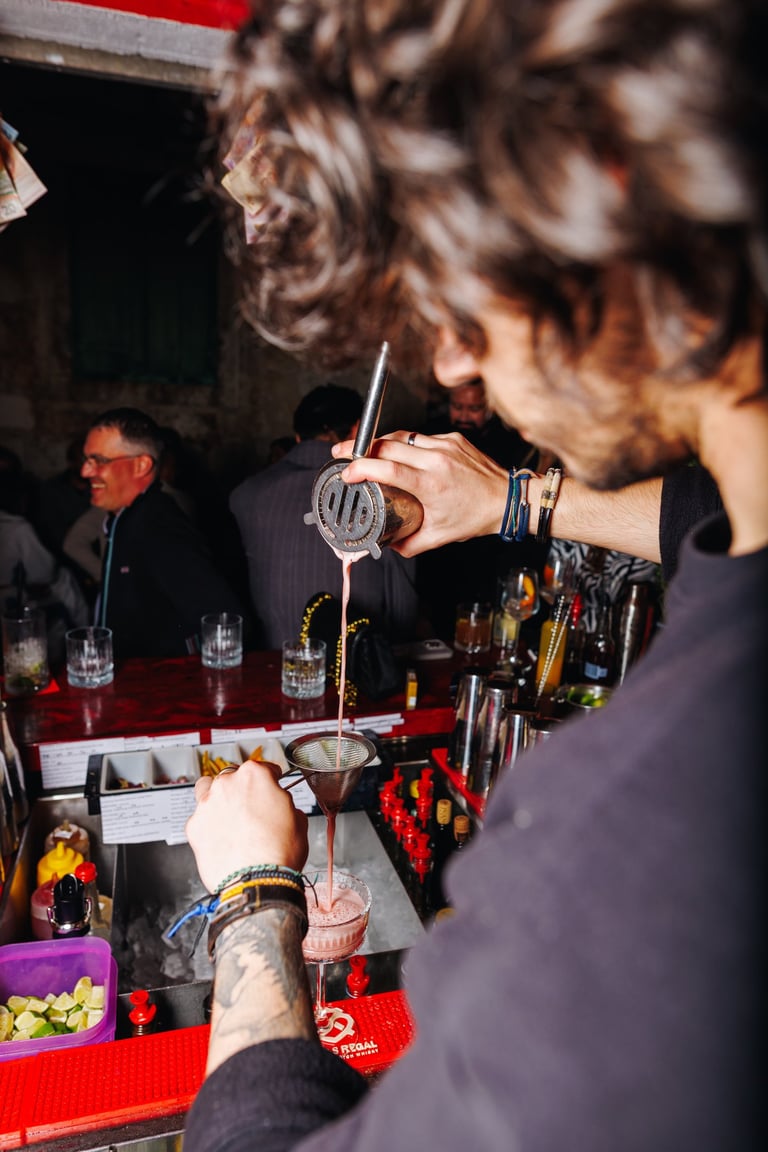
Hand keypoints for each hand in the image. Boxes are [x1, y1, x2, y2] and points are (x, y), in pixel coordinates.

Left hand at [185, 760, 308, 892]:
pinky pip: (199, 818)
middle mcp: (227, 784)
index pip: (263, 768)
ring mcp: (207, 804)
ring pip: (208, 790)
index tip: (271, 786)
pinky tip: (220, 837)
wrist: (257, 883)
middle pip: (233, 777)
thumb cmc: (278, 854)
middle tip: (251, 807)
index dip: (270, 779)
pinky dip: (208, 824)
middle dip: (242, 789)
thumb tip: (280, 805)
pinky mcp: (193, 826)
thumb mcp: (298, 820)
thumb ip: (285, 803)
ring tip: (229, 816)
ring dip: (218, 798)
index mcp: (255, 776)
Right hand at [332, 430, 510, 555]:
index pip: (387, 468)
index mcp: (431, 484)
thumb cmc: (476, 517)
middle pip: (388, 444)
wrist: (509, 499)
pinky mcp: (453, 438)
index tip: (346, 472)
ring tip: (363, 450)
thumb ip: (409, 544)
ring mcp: (445, 445)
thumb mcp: (439, 537)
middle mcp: (437, 459)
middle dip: (360, 447)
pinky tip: (399, 453)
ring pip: (403, 436)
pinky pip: (421, 437)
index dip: (362, 467)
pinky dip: (407, 444)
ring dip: (380, 442)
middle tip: (341, 454)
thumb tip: (387, 545)